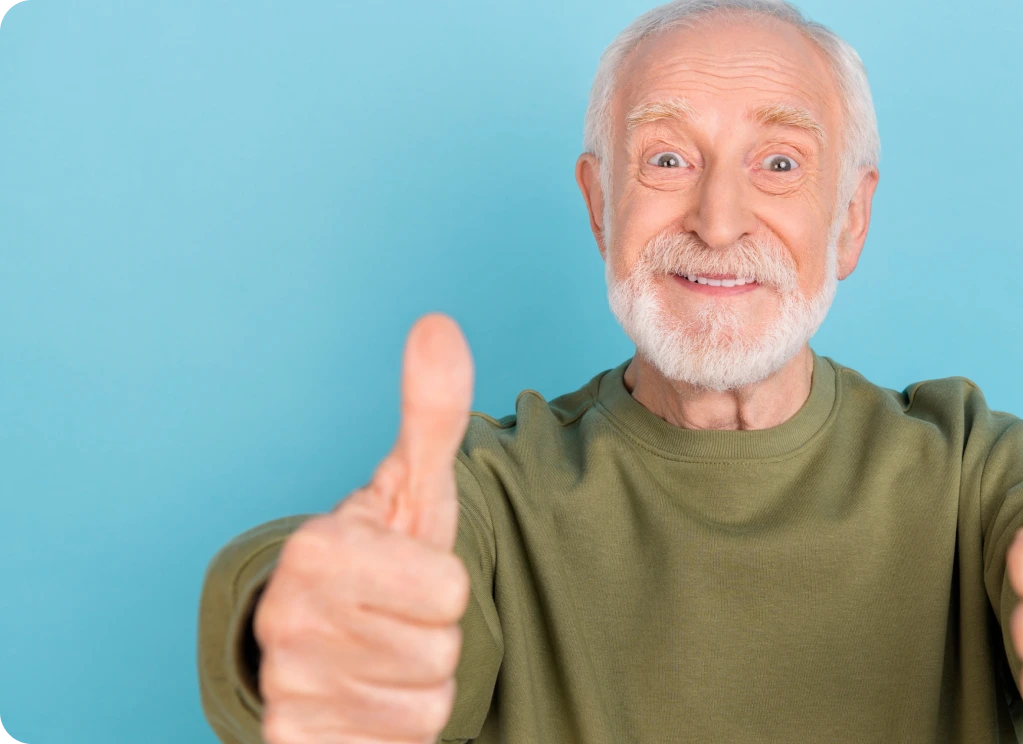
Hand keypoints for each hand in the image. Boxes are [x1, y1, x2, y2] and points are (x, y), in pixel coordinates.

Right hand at [253, 313, 475, 743]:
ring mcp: (287, 685)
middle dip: (433, 637)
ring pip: (423, 705)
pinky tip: (368, 703)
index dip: (445, 588)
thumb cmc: (380, 559)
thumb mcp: (410, 488)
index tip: (407, 574)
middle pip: (441, 650)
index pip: (449, 592)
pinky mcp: (294, 741)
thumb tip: (437, 325)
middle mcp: (288, 618)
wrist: (325, 638)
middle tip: (399, 618)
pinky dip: (396, 733)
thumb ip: (430, 413)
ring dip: (419, 685)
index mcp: (320, 548)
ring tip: (386, 654)